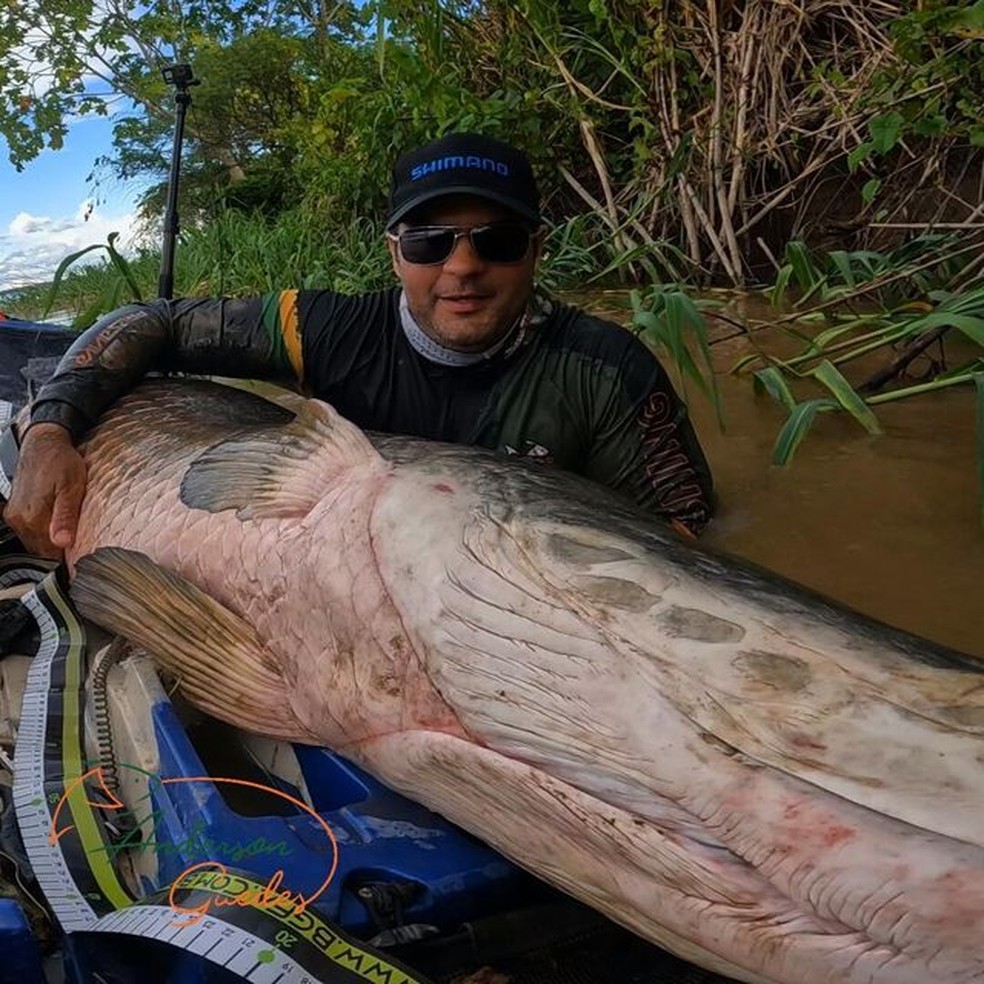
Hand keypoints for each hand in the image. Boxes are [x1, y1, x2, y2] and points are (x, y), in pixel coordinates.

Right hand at [4, 423, 86, 558]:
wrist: (43, 443)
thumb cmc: (61, 461)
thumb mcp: (72, 487)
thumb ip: (66, 516)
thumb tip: (62, 543)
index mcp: (33, 517)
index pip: (50, 554)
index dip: (68, 557)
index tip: (84, 557)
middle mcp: (19, 519)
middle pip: (41, 550)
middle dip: (60, 551)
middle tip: (82, 545)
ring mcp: (14, 515)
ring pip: (35, 542)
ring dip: (51, 542)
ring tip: (70, 532)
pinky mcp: (15, 511)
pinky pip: (29, 532)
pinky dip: (44, 533)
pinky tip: (58, 525)